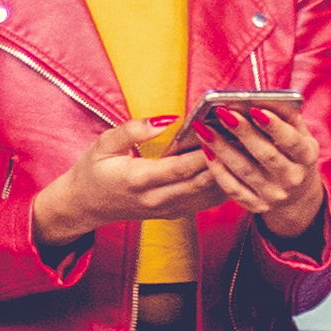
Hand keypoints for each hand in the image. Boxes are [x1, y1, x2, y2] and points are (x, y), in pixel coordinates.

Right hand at [30, 118, 230, 253]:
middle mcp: (156, 199)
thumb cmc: (93, 171)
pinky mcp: (174, 213)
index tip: (222, 131)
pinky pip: (205, 202)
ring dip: (228, 174)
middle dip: (223, 160)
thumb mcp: (104, 144)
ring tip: (245, 149)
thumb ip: (133, 129)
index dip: (203, 151)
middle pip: (200, 183)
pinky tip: (235, 168)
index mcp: (138, 180)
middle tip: (244, 137)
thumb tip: (166, 118)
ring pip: (208, 196)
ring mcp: (167, 210)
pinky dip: (223, 186)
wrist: (85, 206)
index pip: (180, 168)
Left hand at [192, 101, 327, 240]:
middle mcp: (292, 179)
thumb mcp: (301, 136)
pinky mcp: (257, 205)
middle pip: (265, 155)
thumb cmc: (294, 156)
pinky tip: (207, 150)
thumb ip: (287, 117)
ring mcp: (274, 195)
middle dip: (242, 132)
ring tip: (205, 128)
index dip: (274, 126)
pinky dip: (218, 170)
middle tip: (222, 112)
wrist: (298, 195)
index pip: (292, 141)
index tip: (255, 109)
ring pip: (244, 171)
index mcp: (306, 157)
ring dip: (222, 148)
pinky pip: (233, 188)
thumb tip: (265, 97)